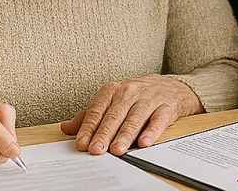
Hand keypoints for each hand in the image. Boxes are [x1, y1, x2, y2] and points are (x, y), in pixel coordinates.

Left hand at [60, 74, 201, 154]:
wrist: (171, 86)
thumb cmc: (137, 95)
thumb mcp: (112, 100)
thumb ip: (90, 115)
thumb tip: (66, 128)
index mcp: (113, 90)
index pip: (97, 110)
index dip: (88, 128)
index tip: (81, 143)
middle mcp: (130, 92)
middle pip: (114, 115)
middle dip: (104, 133)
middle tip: (96, 149)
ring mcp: (149, 99)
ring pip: (135, 118)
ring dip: (125, 135)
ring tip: (117, 150)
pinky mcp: (167, 107)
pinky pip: (158, 120)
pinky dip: (152, 131)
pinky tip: (144, 142)